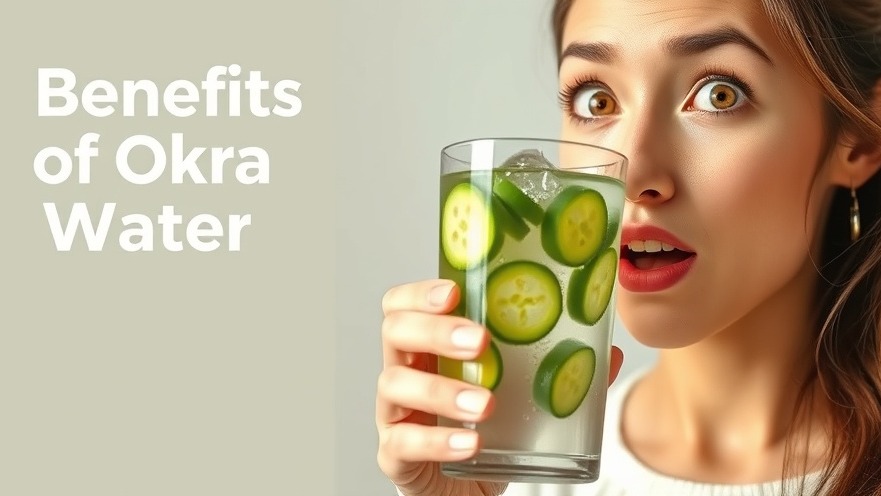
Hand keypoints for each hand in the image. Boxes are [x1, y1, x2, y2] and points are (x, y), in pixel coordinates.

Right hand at [375, 279, 624, 495]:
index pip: (404, 304)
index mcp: (429, 346)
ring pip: (394, 385)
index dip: (421, 293)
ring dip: (443, 390)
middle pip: (396, 332)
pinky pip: (401, 442)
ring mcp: (394, 412)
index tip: (456, 291)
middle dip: (436, 331)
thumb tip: (609, 353)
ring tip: (486, 404)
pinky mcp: (394, 454)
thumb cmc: (487, 430)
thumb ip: (558, 372)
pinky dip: (437, 441)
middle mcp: (405, 370)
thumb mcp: (521, 396)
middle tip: (481, 341)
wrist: (467, 488)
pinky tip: (469, 444)